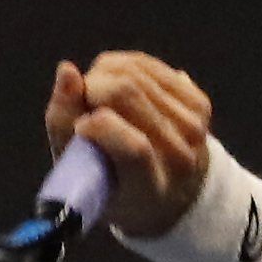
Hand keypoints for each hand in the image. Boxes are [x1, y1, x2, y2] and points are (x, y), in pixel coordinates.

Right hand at [43, 52, 214, 241]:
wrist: (167, 196)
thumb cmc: (110, 185)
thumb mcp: (76, 173)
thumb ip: (61, 125)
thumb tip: (67, 70)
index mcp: (150, 191)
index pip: (135, 147)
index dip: (102, 126)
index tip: (80, 128)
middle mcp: (179, 161)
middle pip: (128, 93)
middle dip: (93, 88)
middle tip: (83, 105)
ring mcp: (194, 130)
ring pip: (134, 71)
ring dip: (104, 75)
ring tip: (97, 99)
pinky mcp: (199, 105)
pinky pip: (147, 65)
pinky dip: (122, 68)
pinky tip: (116, 88)